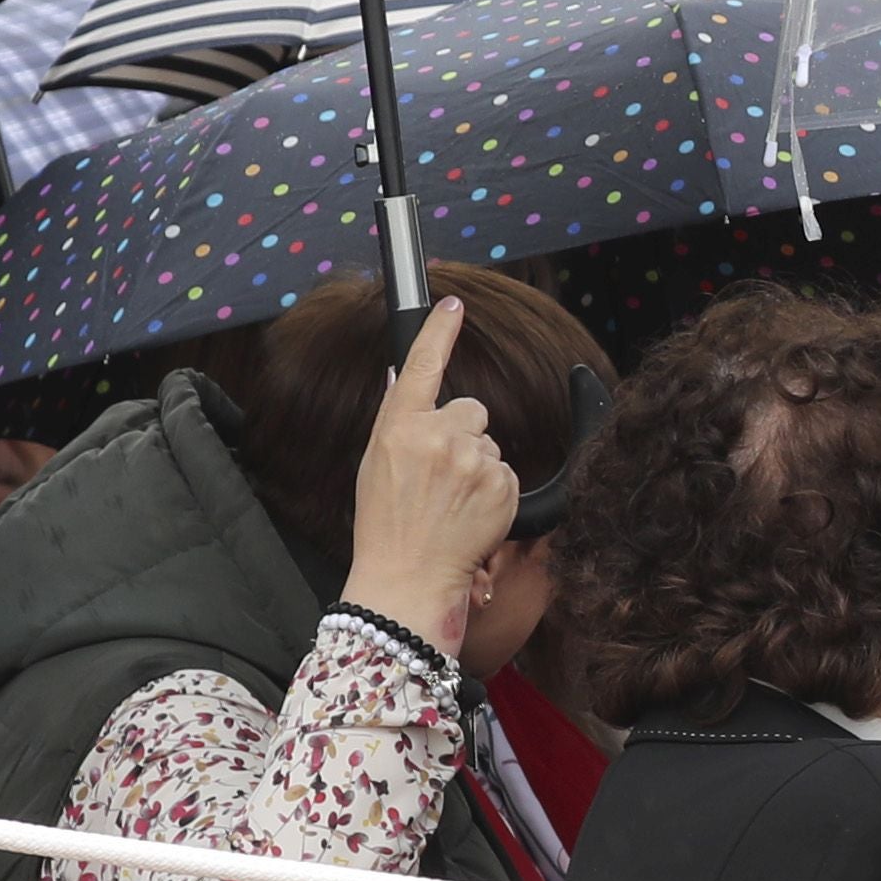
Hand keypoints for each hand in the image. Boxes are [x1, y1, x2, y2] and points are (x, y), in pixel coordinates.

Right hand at [337, 300, 520, 654]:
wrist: (408, 576)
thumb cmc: (386, 524)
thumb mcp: (375, 464)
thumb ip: (398, 420)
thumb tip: (404, 379)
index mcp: (399, 426)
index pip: (424, 364)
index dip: (440, 329)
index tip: (454, 303)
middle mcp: (436, 436)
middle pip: (472, 409)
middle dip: (463, 435)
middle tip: (442, 475)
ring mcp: (472, 459)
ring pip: (489, 444)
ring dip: (478, 466)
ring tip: (452, 502)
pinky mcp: (501, 484)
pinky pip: (505, 472)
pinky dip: (494, 492)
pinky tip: (470, 513)